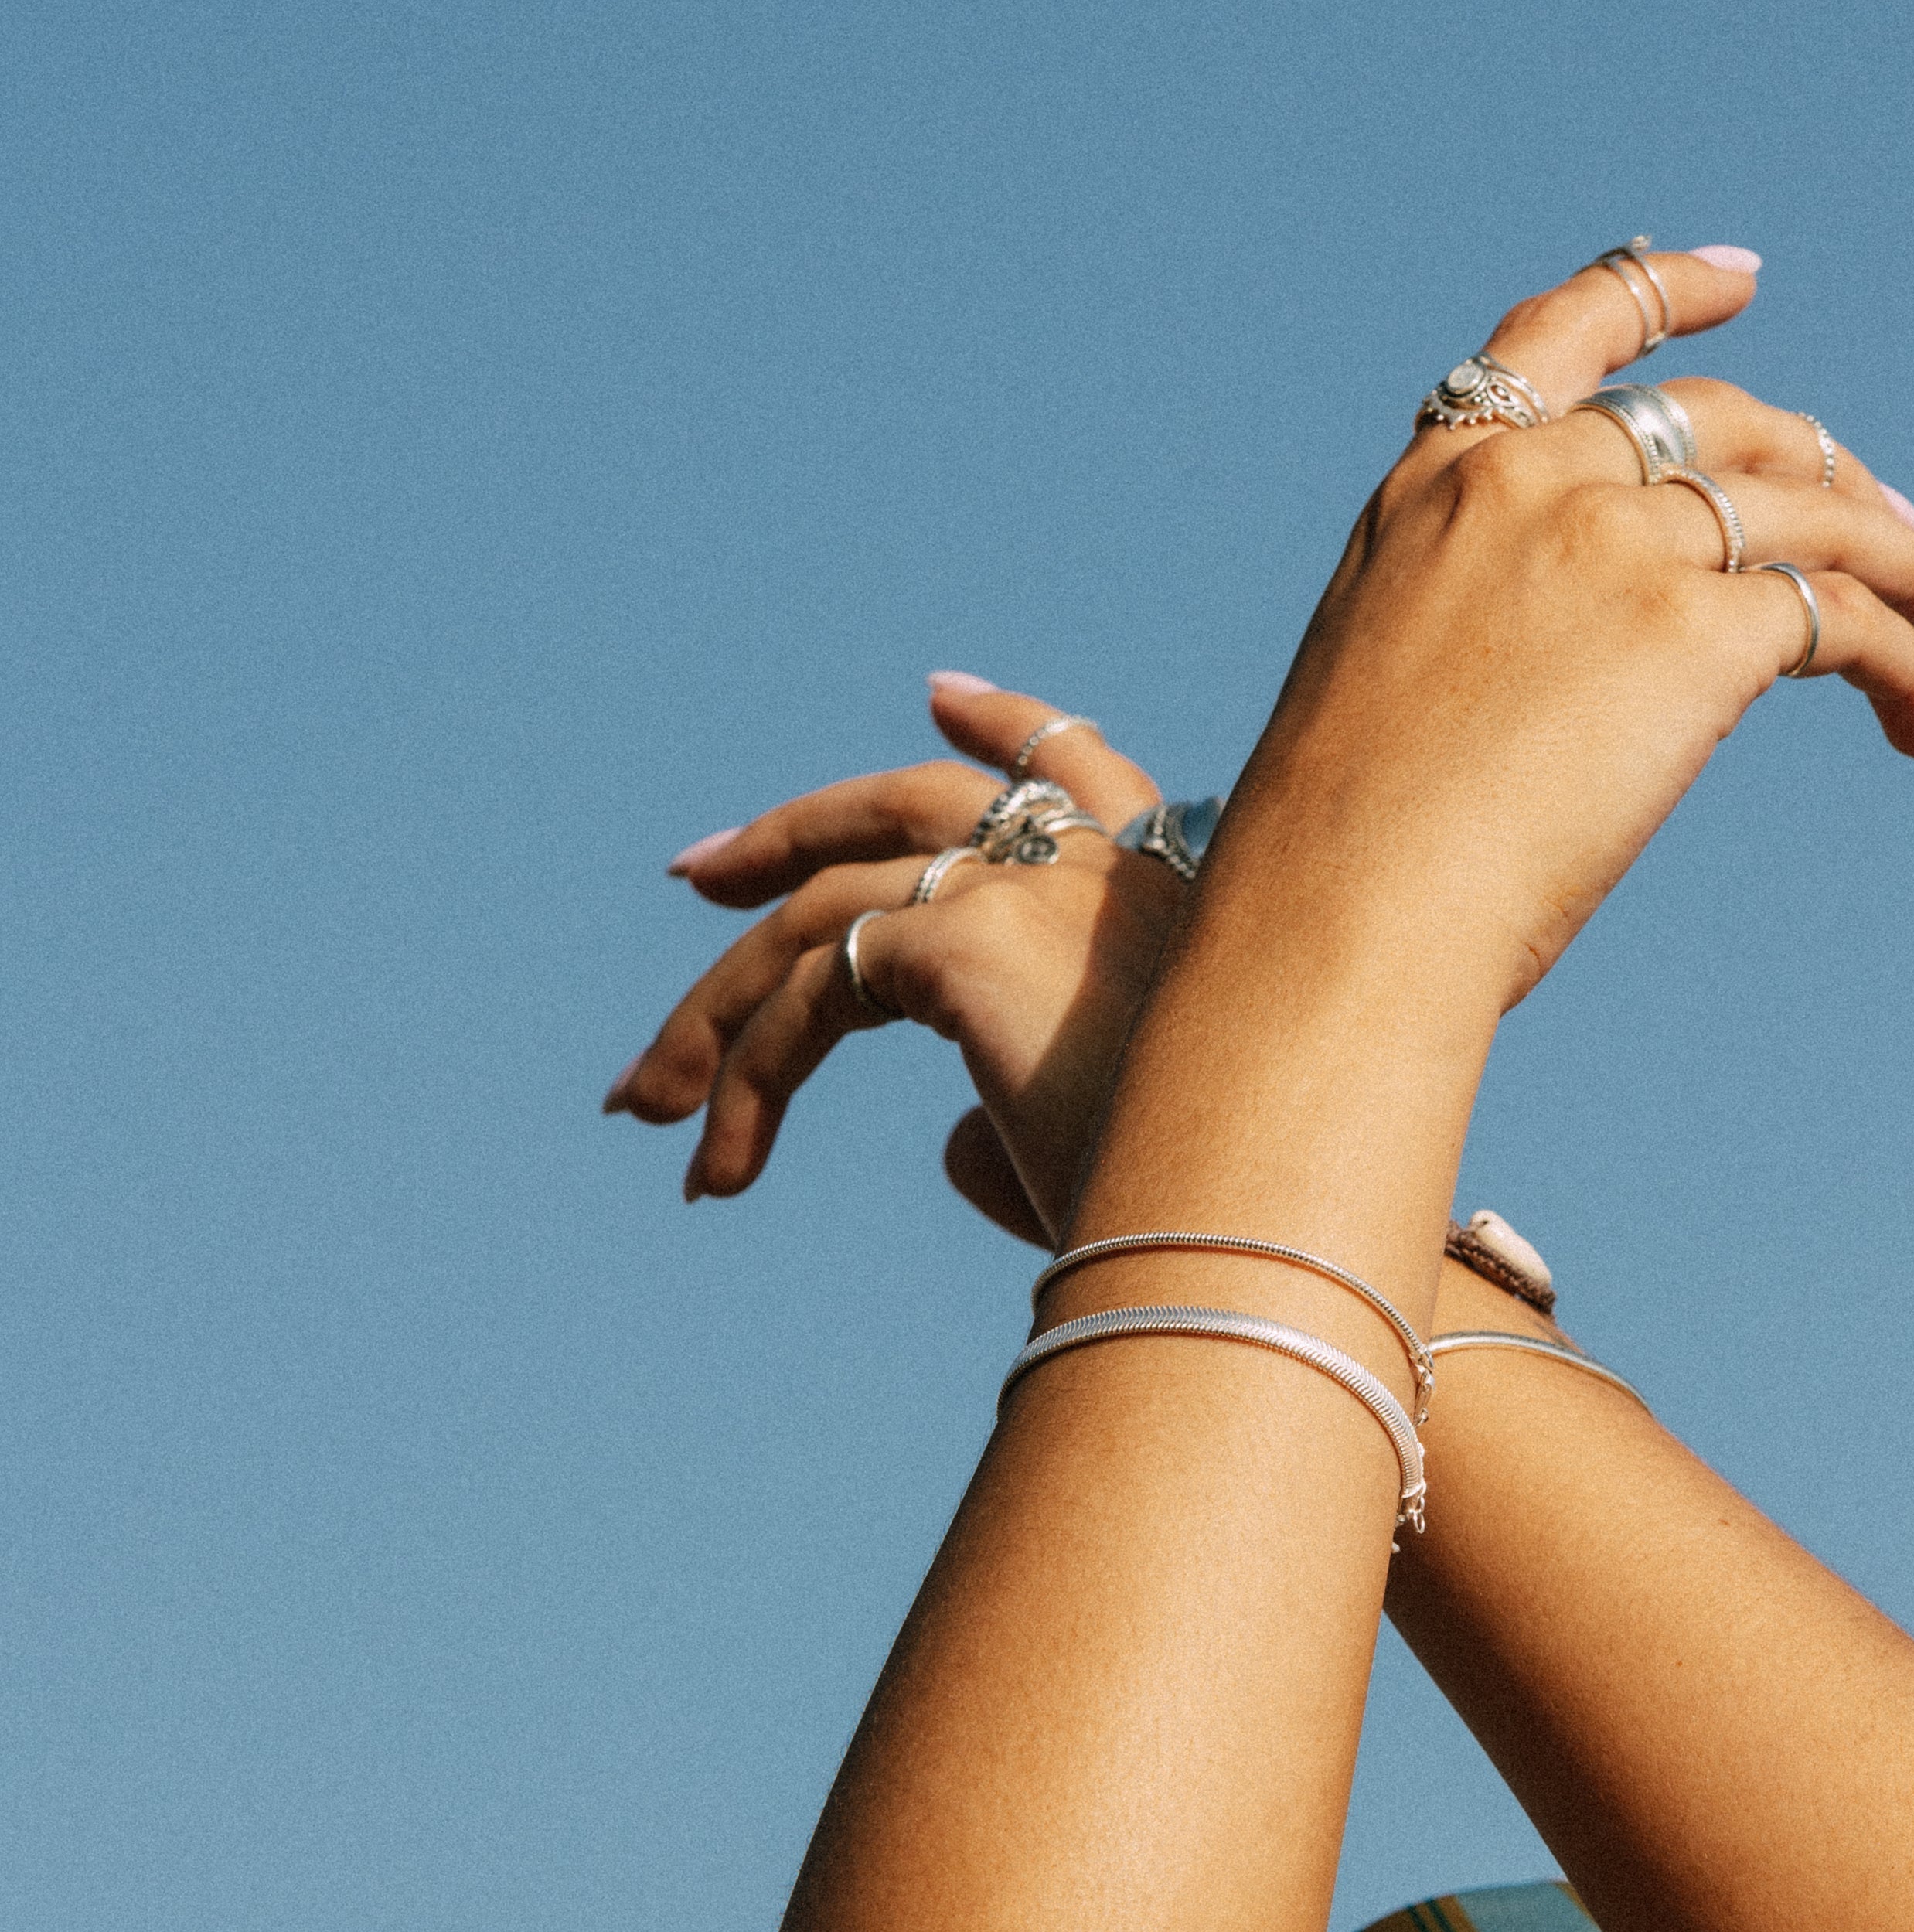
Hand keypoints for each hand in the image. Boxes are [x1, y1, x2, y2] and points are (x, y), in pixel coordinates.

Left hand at [602, 686, 1191, 1240]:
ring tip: (647, 1105)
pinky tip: (719, 1169)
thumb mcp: (1116, 1154)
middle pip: (916, 805)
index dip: (1010, 723)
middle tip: (698, 873)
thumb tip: (947, 1134)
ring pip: (828, 912)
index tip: (938, 690)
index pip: (1084, 770)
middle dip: (796, 831)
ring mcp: (1035, 889)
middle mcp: (1107, 871)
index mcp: (1170, 902)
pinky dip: (747, 1081)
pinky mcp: (968, 939)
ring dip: (722, 1014)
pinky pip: (812, 992)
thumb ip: (1028, 1115)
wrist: (1248, 1241)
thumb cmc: (1202, 1236)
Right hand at [1213, 247, 1913, 1013]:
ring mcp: (1620, 543)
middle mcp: (1535, 482)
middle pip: (1726, 426)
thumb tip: (1594, 677)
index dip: (1666, 292)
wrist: (1346, 911)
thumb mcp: (1393, 681)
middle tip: (1896, 528)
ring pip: (1812, 515)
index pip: (1567, 335)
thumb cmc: (1349, 852)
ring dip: (1913, 563)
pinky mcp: (1698, 629)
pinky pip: (1848, 621)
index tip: (1745, 279)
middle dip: (1828, 470)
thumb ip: (1491, 626)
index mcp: (1439, 483)